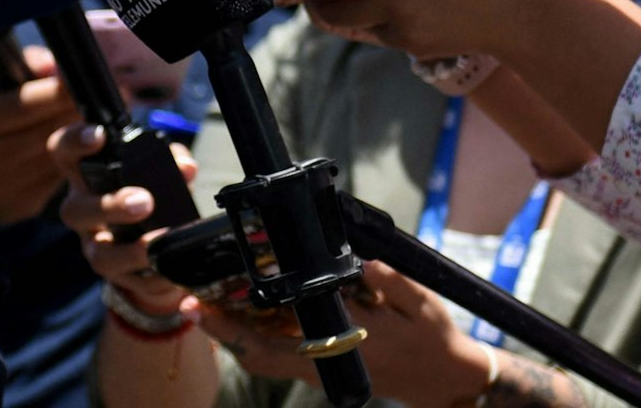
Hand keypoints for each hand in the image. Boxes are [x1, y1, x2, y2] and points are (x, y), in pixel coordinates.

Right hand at [0, 44, 77, 225]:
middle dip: (76, 112)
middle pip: (47, 131)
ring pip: (56, 157)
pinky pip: (54, 179)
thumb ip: (21, 67)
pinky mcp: (16, 208)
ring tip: (93, 119)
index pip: (26, 104)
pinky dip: (67, 162)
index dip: (60, 91)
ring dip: (79, 138)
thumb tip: (57, 66)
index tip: (83, 78)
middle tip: (103, 96)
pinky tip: (73, 147)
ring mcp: (0, 188)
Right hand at [49, 121, 199, 317]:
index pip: (63, 152)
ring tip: (158, 243)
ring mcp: (94, 246)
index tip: (98, 136)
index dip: (75, 142)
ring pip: (99, 254)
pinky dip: (153, 277)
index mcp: (85, 175)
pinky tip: (170, 271)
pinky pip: (129, 282)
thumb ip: (171, 161)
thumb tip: (185, 168)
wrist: (145, 242)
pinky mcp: (115, 276)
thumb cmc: (145, 192)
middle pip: (76, 210)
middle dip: (110, 206)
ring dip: (130, 250)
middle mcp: (82, 210)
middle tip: (144, 202)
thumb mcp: (157, 169)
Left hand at [200, 262, 491, 407]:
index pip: (278, 341)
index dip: (236, 328)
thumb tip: (361, 262)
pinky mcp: (326, 367)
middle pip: (259, 355)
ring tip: (206, 303)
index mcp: (345, 344)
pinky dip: (257, 338)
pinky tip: (245, 314)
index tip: (204, 306)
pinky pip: (281, 358)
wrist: (450, 378)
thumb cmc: (434, 338)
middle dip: (223, 331)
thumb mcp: (420, 302)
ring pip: (265, 358)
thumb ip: (389, 282)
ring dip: (235, 334)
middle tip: (190, 304)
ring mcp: (324, 369)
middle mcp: (327, 361)